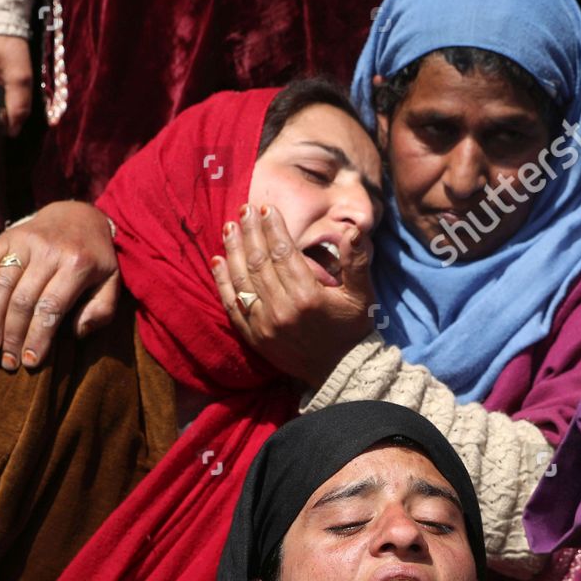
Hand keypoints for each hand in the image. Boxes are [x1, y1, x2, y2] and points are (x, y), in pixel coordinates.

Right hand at [0, 201, 120, 370]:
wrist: (78, 215)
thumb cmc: (95, 259)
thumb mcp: (110, 283)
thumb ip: (101, 310)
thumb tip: (75, 332)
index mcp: (78, 264)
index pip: (51, 308)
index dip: (38, 337)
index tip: (30, 361)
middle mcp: (49, 250)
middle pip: (23, 300)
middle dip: (13, 335)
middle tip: (9, 361)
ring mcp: (26, 240)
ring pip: (2, 284)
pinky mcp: (8, 235)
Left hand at [212, 202, 377, 387]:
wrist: (338, 371)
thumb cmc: (351, 328)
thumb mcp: (362, 295)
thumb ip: (357, 262)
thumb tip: (354, 230)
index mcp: (308, 296)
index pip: (284, 253)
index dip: (273, 228)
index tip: (266, 209)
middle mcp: (282, 309)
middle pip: (259, 262)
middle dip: (251, 232)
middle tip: (244, 209)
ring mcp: (264, 324)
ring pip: (242, 280)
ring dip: (233, 251)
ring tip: (229, 227)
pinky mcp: (253, 337)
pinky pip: (232, 305)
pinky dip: (222, 282)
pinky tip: (217, 260)